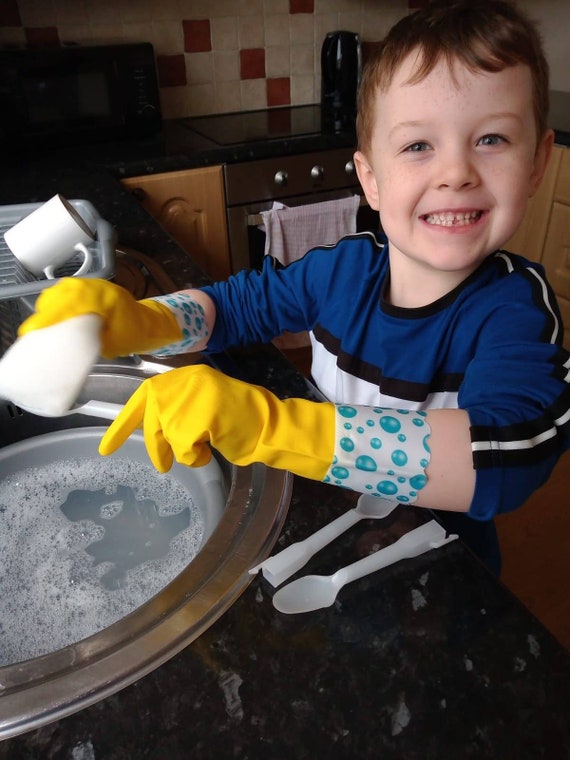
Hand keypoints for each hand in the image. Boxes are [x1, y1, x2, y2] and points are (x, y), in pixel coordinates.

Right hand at [18, 278, 181, 357]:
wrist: (148, 323)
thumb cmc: (133, 334)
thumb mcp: (113, 343)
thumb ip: (90, 340)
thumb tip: (66, 346)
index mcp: (106, 298)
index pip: (74, 301)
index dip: (52, 314)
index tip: (35, 328)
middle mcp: (97, 286)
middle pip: (63, 292)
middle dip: (46, 311)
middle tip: (34, 331)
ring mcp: (92, 284)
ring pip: (62, 290)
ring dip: (49, 307)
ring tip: (40, 326)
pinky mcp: (88, 288)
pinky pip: (66, 291)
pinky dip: (55, 302)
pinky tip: (50, 316)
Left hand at [98, 364, 334, 475]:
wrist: (271, 424)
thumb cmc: (241, 420)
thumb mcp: (203, 404)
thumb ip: (177, 408)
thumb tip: (149, 427)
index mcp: (184, 376)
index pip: (144, 396)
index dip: (122, 423)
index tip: (106, 447)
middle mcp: (185, 381)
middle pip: (152, 418)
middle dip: (155, 446)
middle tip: (164, 465)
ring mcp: (193, 396)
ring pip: (167, 435)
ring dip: (183, 451)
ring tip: (205, 449)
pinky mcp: (201, 415)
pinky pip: (183, 448)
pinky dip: (195, 458)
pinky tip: (212, 450)